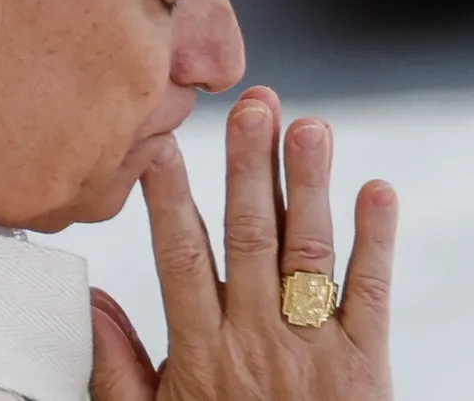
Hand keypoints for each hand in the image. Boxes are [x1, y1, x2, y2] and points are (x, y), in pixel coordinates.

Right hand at [91, 86, 397, 400]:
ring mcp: (314, 351)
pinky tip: (378, 191)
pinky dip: (377, 241)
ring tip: (310, 126)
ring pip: (309, 254)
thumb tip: (95, 300)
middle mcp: (257, 342)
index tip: (163, 143)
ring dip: (310, 185)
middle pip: (251, 238)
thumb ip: (121, 367)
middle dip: (249, 167)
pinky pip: (372, 295)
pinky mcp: (367, 366)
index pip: (180, 256)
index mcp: (203, 353)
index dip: (171, 196)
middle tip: (251, 106)